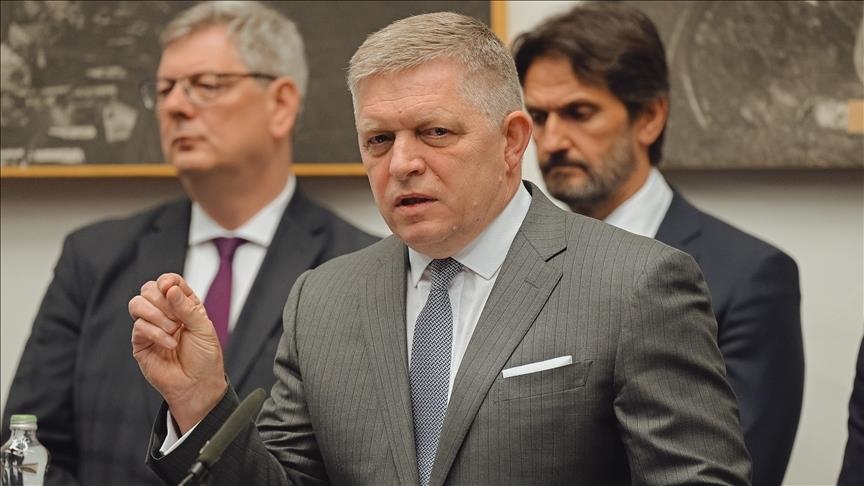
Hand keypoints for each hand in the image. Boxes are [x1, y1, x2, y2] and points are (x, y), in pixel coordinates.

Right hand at [129, 273, 227, 432]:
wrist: (198, 385)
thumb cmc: (205, 358)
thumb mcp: (203, 328)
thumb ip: (187, 307)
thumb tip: (170, 288)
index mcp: (183, 306)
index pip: (169, 282)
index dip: (167, 281)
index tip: (170, 288)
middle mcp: (165, 313)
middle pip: (148, 289)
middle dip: (161, 299)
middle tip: (177, 318)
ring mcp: (151, 327)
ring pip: (137, 304)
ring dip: (156, 314)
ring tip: (173, 329)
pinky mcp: (140, 343)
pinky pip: (138, 327)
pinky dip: (155, 333)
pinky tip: (170, 344)